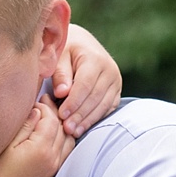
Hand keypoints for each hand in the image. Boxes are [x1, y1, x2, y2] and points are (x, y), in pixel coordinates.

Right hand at [0, 97, 74, 176]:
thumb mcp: (7, 145)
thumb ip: (25, 126)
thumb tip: (37, 111)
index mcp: (41, 148)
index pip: (51, 118)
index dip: (44, 106)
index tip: (36, 100)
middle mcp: (54, 158)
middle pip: (62, 127)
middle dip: (54, 113)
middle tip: (44, 102)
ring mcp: (56, 167)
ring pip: (69, 139)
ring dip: (61, 126)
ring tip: (50, 116)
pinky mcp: (54, 174)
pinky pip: (67, 151)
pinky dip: (64, 139)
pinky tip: (54, 134)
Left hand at [52, 22, 121, 136]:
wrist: (83, 44)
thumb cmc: (67, 51)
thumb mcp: (59, 56)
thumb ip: (60, 73)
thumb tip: (61, 93)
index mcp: (95, 58)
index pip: (85, 84)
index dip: (74, 101)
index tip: (61, 114)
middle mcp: (110, 69)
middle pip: (95, 97)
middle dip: (80, 115)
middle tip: (66, 128)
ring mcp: (116, 81)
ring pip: (103, 105)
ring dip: (88, 120)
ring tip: (73, 131)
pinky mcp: (116, 91)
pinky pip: (108, 108)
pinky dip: (95, 119)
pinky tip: (83, 127)